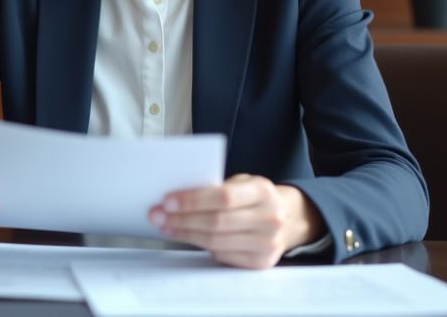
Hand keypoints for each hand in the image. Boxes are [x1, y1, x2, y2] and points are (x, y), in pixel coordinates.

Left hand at [149, 174, 324, 268]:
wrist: (288, 218)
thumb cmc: (256, 197)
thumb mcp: (243, 183)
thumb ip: (218, 187)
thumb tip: (178, 198)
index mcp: (263, 191)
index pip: (223, 197)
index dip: (193, 200)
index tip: (167, 201)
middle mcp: (269, 218)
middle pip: (216, 222)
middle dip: (182, 219)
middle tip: (158, 215)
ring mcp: (267, 243)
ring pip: (216, 241)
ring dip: (185, 234)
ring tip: (166, 226)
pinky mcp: (260, 263)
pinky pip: (222, 255)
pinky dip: (201, 246)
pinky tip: (187, 236)